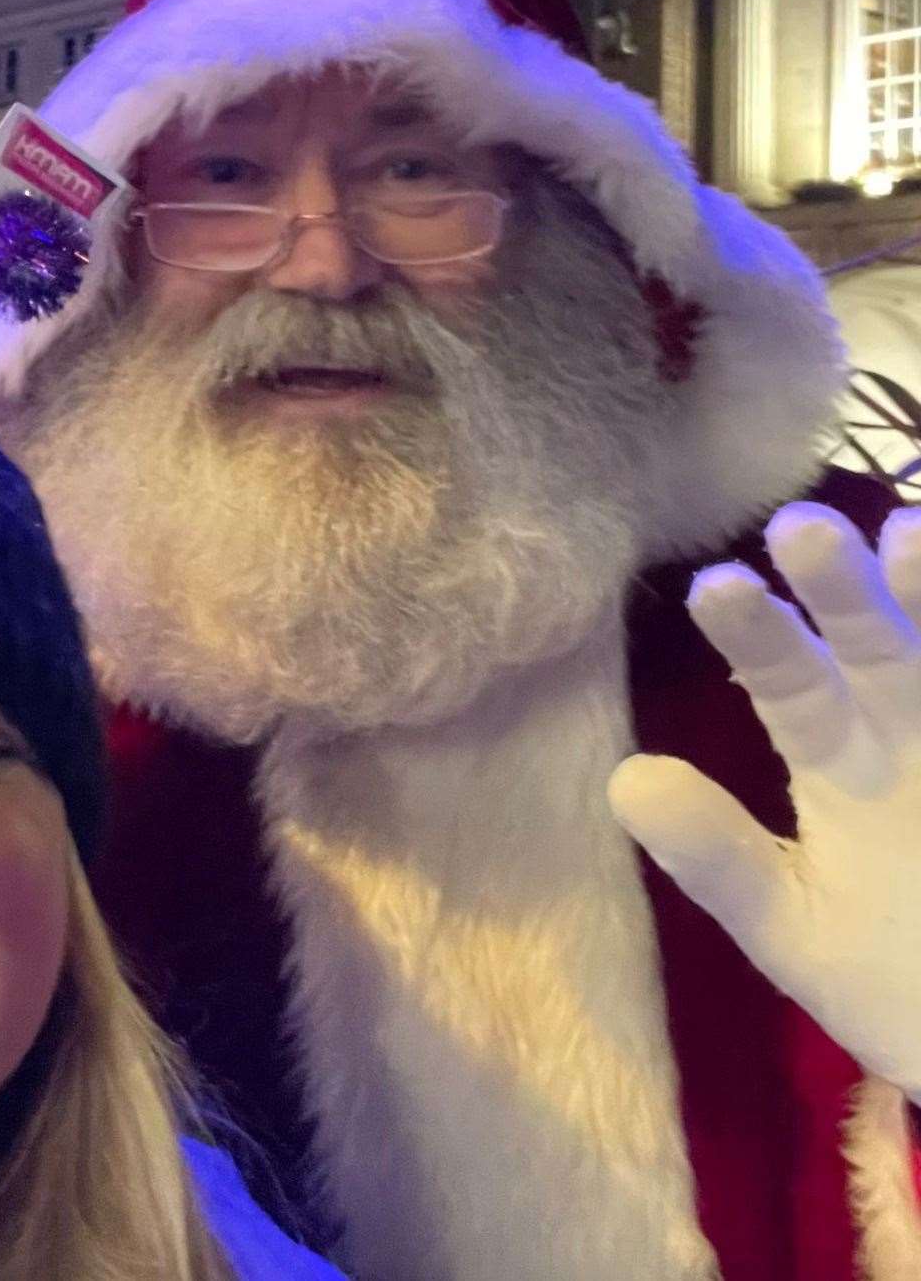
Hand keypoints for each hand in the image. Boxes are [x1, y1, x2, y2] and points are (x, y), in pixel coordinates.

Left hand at [608, 502, 920, 1101]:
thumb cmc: (896, 987)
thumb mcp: (794, 929)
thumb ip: (716, 859)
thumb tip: (624, 779)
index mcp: (839, 764)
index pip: (787, 684)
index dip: (755, 636)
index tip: (714, 587)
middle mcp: (912, 734)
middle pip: (874, 646)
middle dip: (843, 590)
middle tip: (797, 528)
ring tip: (910, 534)